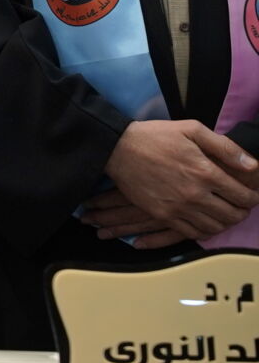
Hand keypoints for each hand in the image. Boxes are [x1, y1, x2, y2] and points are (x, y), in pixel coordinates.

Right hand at [96, 120, 258, 240]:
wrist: (117, 148)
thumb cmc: (156, 136)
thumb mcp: (192, 129)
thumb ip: (225, 147)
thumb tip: (252, 165)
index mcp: (205, 172)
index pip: (243, 195)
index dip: (253, 197)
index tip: (252, 194)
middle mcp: (195, 194)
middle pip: (233, 215)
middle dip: (243, 212)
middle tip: (241, 206)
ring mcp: (178, 207)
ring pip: (215, 227)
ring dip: (226, 223)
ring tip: (225, 214)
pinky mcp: (163, 215)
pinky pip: (193, 233)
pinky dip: (205, 231)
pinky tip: (206, 221)